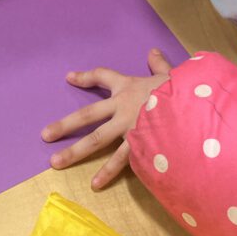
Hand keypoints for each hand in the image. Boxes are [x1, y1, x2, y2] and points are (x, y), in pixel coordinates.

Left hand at [42, 48, 172, 189]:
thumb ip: (159, 64)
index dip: (85, 77)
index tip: (69, 78)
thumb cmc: (181, 88)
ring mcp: (127, 127)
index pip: (102, 76)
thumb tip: (152, 51)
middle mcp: (122, 107)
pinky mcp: (137, 145)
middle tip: (45, 135)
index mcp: (129, 87)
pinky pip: (120, 161)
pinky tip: (95, 184)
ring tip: (55, 163)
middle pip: (87, 115)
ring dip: (75, 152)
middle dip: (65, 125)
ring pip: (96, 140)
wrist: (192, 106)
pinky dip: (108, 173)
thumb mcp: (170, 73)